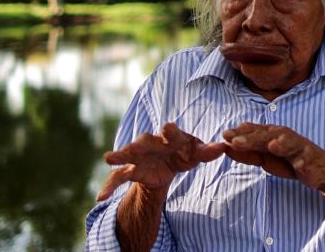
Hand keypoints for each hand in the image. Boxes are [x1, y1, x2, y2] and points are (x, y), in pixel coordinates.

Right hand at [96, 123, 226, 200]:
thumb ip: (208, 151)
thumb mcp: (197, 153)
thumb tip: (224, 147)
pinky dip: (109, 186)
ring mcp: (139, 156)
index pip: (171, 132)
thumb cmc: (185, 152)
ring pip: (128, 154)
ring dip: (119, 156)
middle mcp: (152, 143)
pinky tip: (100, 197)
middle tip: (134, 145)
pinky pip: (118, 178)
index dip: (170, 131)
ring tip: (108, 158)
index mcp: (170, 137)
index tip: (168, 128)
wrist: (169, 162)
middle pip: (145, 142)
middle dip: (140, 143)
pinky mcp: (132, 170)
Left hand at [222, 123, 324, 190]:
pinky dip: (303, 163)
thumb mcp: (265, 158)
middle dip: (253, 137)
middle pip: (268, 135)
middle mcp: (286, 137)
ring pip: (290, 142)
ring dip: (281, 143)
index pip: (255, 131)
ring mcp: (300, 147)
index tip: (224, 135)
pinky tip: (299, 166)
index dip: (240, 133)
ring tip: (272, 146)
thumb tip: (226, 147)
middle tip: (236, 141)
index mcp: (273, 134)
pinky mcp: (312, 159)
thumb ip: (247, 153)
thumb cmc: (289, 161)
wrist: (320, 172)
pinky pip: (308, 161)